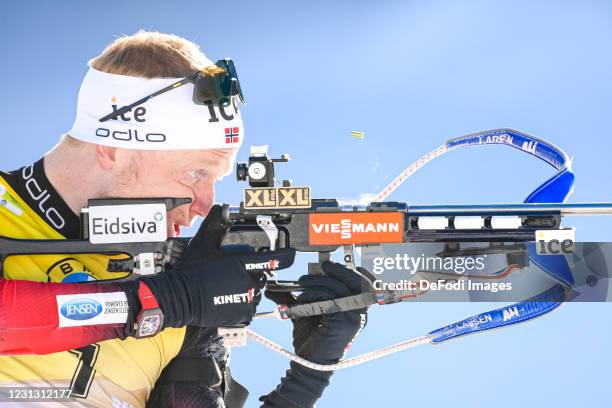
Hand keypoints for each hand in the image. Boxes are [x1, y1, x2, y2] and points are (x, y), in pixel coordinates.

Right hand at [139, 205, 295, 327]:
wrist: (179, 298)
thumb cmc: (191, 271)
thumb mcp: (203, 243)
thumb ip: (215, 223)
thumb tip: (221, 208)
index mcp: (242, 263)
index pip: (274, 259)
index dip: (287, 255)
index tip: (291, 253)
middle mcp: (248, 280)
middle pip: (263, 274)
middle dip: (253, 272)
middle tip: (236, 272)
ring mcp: (246, 298)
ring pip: (257, 291)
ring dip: (248, 287)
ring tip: (229, 286)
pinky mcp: (242, 313)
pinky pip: (250, 307)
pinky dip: (243, 303)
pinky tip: (229, 298)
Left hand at [261, 262, 370, 407]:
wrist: (308, 363)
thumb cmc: (311, 338)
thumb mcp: (307, 311)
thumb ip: (300, 296)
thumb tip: (276, 287)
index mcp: (356, 309)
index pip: (366, 283)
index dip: (353, 270)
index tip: (331, 266)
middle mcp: (358, 312)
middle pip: (356, 281)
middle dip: (337, 270)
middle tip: (321, 267)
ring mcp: (353, 317)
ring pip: (339, 286)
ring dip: (318, 281)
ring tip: (303, 284)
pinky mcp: (342, 321)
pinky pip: (329, 297)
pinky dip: (313, 293)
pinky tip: (302, 299)